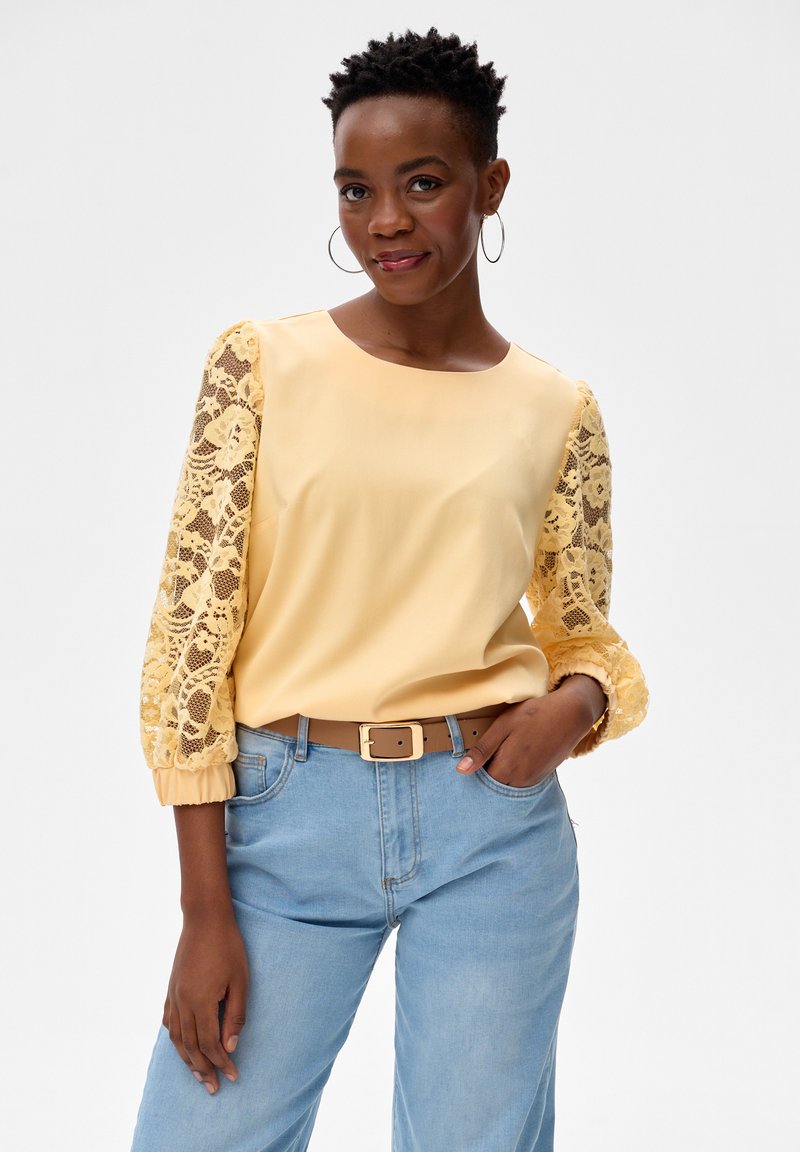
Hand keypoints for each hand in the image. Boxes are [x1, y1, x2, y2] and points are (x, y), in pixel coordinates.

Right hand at [162, 910, 248, 1094]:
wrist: (205, 918)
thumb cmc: (228, 947)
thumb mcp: (240, 981)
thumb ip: (235, 1016)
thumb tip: (230, 1047)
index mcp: (201, 1003)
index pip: (211, 1044)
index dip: (222, 1063)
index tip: (233, 1076)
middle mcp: (183, 1003)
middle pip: (191, 1047)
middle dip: (203, 1070)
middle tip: (213, 1088)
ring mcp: (174, 996)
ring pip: (177, 1038)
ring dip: (187, 1060)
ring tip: (198, 1076)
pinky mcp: (171, 988)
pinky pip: (170, 1022)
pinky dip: (176, 1039)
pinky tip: (182, 1046)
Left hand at [454, 676, 606, 786]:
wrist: (571, 714)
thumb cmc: (534, 715)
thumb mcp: (503, 726)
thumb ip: (483, 750)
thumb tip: (461, 771)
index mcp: (507, 768)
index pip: (481, 783)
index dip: (475, 772)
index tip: (472, 759)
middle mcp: (520, 780)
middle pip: (495, 786)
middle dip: (486, 775)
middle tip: (485, 755)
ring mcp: (533, 779)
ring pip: (508, 785)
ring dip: (501, 774)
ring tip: (502, 752)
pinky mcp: (542, 776)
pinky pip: (521, 781)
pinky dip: (515, 773)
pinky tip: (516, 754)